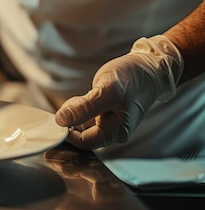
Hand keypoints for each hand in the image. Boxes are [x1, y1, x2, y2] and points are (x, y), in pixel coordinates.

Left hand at [55, 35, 182, 149]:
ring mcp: (107, 122)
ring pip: (80, 125)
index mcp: (116, 132)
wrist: (149, 67)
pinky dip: (77, 108)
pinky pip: (84, 116)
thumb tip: (61, 120)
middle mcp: (112, 131)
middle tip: (71, 104)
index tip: (59, 116)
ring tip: (79, 98)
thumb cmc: (133, 79)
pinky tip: (81, 98)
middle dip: (70, 122)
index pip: (83, 142)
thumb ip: (83, 108)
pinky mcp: (103, 112)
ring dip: (73, 113)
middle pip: (80, 136)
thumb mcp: (107, 91)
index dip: (67, 132)